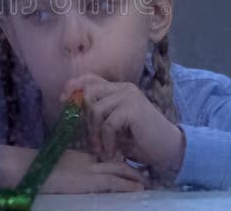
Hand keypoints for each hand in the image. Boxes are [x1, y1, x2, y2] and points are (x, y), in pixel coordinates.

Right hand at [0, 144, 147, 193]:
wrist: (23, 167)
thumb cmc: (35, 167)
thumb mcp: (57, 165)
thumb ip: (71, 166)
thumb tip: (79, 170)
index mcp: (81, 157)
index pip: (107, 157)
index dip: (121, 161)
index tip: (135, 165)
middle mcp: (88, 162)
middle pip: (117, 163)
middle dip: (133, 168)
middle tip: (149, 172)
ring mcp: (88, 170)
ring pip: (118, 171)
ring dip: (135, 177)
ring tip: (149, 181)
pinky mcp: (86, 181)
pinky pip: (111, 182)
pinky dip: (126, 184)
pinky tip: (138, 188)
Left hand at [59, 73, 185, 178]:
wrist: (168, 148)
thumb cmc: (141, 139)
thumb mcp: (115, 124)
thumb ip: (99, 115)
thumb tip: (73, 112)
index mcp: (118, 89)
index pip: (91, 78)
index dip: (73, 85)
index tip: (62, 99)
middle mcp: (123, 88)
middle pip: (89, 92)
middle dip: (83, 117)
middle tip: (87, 139)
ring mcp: (128, 96)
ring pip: (96, 109)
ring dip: (94, 133)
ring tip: (101, 149)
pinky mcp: (132, 108)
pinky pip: (108, 123)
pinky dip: (106, 140)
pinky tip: (111, 151)